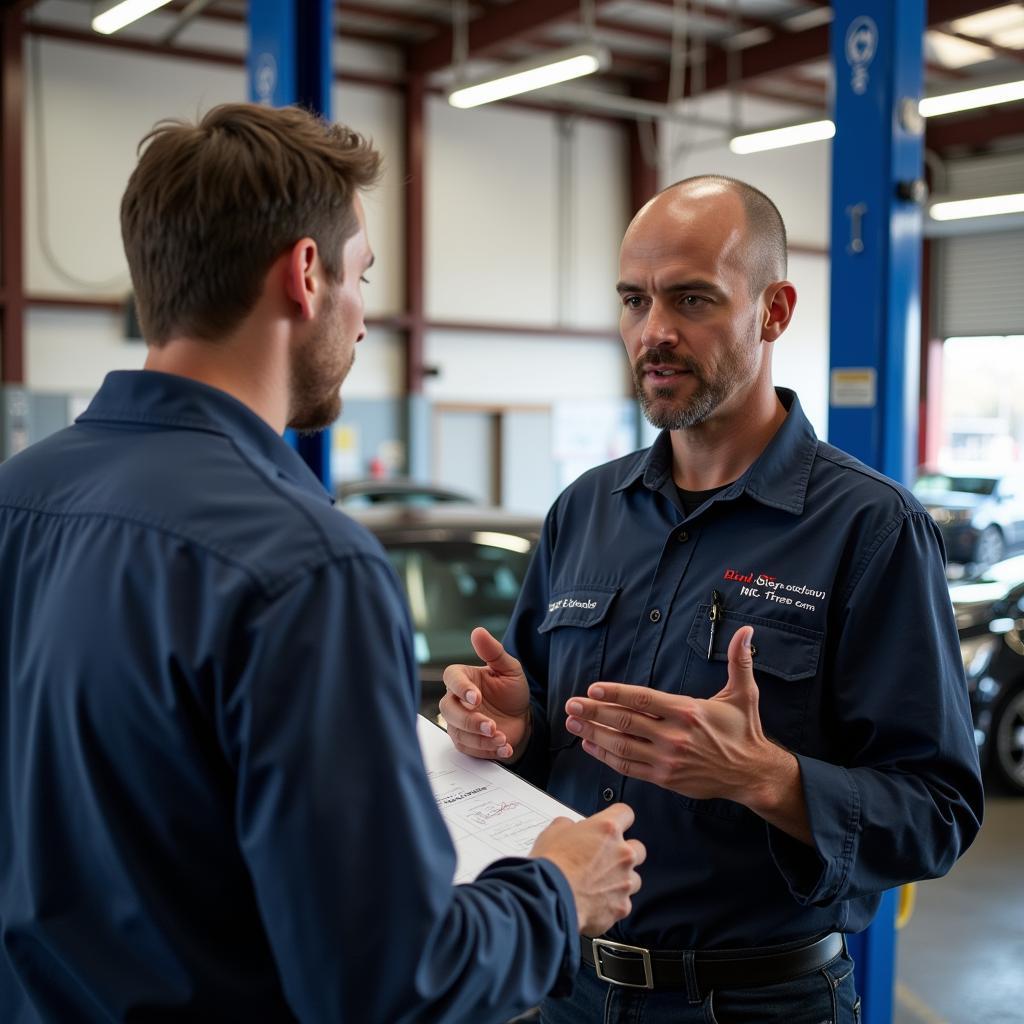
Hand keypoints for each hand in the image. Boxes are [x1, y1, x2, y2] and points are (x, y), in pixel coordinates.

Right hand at [439, 627, 530, 760]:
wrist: (521, 720)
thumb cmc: (511, 692)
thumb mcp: (509, 669)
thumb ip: (493, 652)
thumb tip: (478, 631)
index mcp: (463, 678)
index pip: (451, 678)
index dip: (461, 688)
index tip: (476, 698)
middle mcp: (456, 700)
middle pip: (448, 709)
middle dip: (470, 720)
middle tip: (492, 725)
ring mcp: (458, 722)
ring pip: (457, 731)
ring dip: (480, 738)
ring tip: (502, 738)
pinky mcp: (464, 741)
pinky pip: (468, 748)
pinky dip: (486, 750)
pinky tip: (504, 747)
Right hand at [529, 804, 645, 936]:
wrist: (550, 899)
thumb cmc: (551, 866)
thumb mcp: (553, 832)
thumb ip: (569, 826)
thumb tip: (571, 829)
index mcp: (607, 829)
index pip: (625, 813)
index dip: (618, 819)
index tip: (615, 825)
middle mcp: (622, 854)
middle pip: (638, 848)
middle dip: (625, 853)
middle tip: (606, 859)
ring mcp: (625, 882)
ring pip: (634, 879)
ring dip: (621, 880)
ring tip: (599, 885)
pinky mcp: (622, 907)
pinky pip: (623, 904)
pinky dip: (611, 904)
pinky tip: (594, 903)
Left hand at [564, 626, 803, 820]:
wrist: (752, 773)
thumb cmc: (744, 730)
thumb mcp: (744, 693)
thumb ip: (740, 660)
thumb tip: (747, 630)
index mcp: (687, 711)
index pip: (643, 700)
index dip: (616, 694)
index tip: (593, 689)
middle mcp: (674, 736)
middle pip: (625, 722)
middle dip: (595, 712)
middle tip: (571, 704)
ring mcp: (667, 759)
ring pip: (622, 746)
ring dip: (594, 733)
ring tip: (573, 722)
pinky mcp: (664, 777)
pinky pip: (629, 767)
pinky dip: (606, 757)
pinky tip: (590, 745)